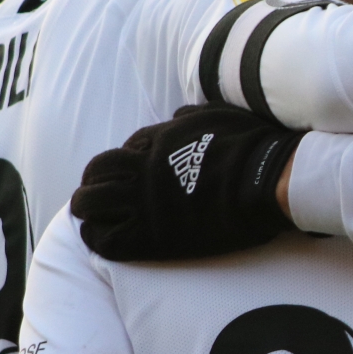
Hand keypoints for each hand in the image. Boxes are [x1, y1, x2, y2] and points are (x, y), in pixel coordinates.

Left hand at [72, 104, 301, 261]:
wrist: (266, 181)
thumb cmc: (252, 146)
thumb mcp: (219, 114)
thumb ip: (192, 116)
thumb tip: (179, 115)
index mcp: (159, 139)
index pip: (125, 148)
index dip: (124, 161)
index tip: (131, 172)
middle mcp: (144, 168)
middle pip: (98, 171)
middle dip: (93, 180)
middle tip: (97, 192)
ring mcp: (145, 202)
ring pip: (92, 203)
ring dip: (86, 208)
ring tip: (88, 216)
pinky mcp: (152, 236)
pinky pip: (107, 240)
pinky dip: (95, 239)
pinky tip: (96, 238)